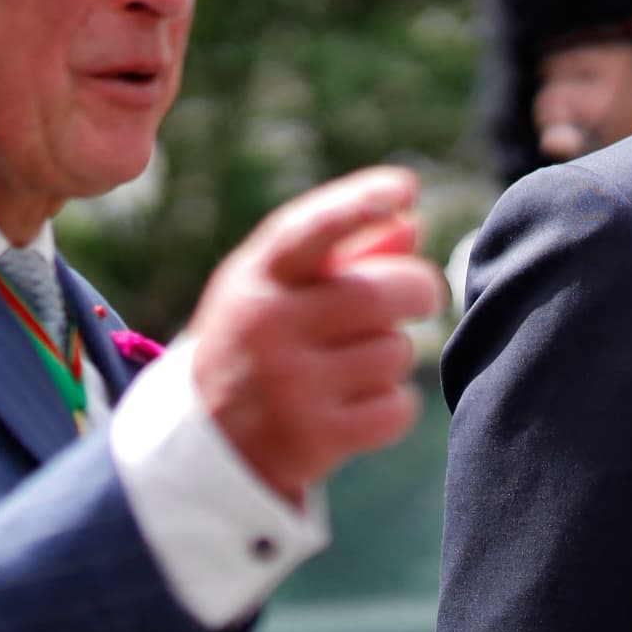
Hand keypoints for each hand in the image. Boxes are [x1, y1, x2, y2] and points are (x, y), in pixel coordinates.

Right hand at [187, 166, 443, 504]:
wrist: (209, 443)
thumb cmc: (259, 345)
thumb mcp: (279, 290)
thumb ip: (344, 253)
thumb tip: (410, 222)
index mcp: (257, 279)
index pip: (309, 232)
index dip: (358, 205)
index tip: (403, 188)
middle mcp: (267, 328)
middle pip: (380, 294)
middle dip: (418, 290)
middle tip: (421, 297)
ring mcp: (289, 386)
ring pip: (394, 352)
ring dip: (394, 354)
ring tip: (358, 363)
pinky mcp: (314, 439)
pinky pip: (397, 408)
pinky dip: (394, 405)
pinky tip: (361, 404)